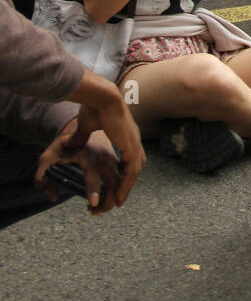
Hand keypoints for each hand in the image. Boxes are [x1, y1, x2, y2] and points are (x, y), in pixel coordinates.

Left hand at [35, 121, 136, 214]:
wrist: (96, 109)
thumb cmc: (67, 139)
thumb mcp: (47, 156)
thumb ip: (42, 177)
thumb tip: (53, 196)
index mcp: (89, 157)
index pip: (92, 178)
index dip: (92, 191)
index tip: (93, 203)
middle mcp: (106, 158)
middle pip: (116, 184)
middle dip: (109, 202)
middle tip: (95, 211)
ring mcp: (117, 155)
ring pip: (128, 178)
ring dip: (120, 193)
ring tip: (105, 203)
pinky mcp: (125, 153)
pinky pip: (131, 170)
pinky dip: (126, 182)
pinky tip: (116, 189)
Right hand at [65, 70, 145, 206]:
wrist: (101, 97)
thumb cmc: (92, 107)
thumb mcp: (84, 127)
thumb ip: (78, 138)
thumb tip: (65, 144)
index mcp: (125, 132)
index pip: (130, 156)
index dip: (124, 170)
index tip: (116, 182)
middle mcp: (133, 139)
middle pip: (134, 166)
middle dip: (125, 183)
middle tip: (117, 198)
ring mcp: (134, 143)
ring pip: (134, 172)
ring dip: (125, 188)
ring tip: (117, 202)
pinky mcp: (131, 147)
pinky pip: (131, 172)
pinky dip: (126, 185)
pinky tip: (118, 196)